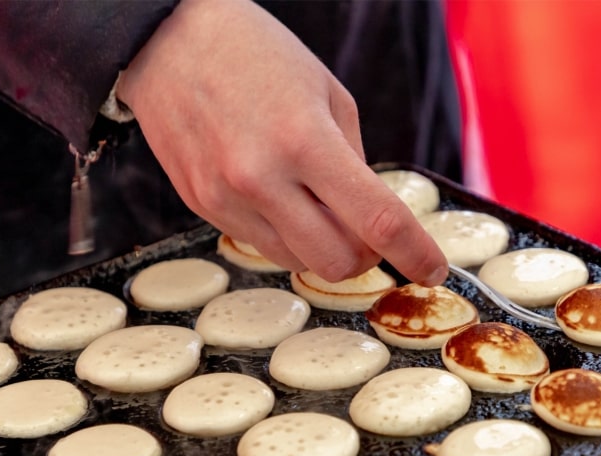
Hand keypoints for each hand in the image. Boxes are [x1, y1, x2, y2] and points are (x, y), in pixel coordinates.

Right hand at [116, 0, 447, 285]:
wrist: (167, 41)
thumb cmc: (256, 56)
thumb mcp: (327, 94)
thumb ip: (355, 161)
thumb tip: (372, 220)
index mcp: (305, 140)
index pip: (377, 220)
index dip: (415, 253)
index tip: (432, 268)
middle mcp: (262, 178)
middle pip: (339, 261)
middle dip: (367, 256)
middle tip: (368, 231)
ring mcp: (227, 199)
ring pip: (299, 263)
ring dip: (323, 247)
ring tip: (317, 203)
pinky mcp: (204, 208)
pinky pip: (261, 246)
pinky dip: (285, 234)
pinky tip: (278, 195)